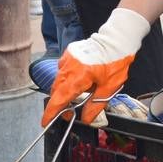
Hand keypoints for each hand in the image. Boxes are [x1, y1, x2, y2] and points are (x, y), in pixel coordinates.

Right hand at [42, 9, 150, 125]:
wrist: (117, 39)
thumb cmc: (116, 61)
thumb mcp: (109, 88)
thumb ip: (95, 105)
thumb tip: (85, 119)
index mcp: (78, 77)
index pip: (59, 99)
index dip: (51, 112)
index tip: (46, 122)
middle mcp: (68, 68)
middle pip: (57, 91)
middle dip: (60, 104)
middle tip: (70, 113)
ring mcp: (67, 59)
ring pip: (59, 81)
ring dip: (65, 91)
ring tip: (80, 94)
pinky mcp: (68, 53)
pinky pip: (63, 70)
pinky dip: (68, 78)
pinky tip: (81, 79)